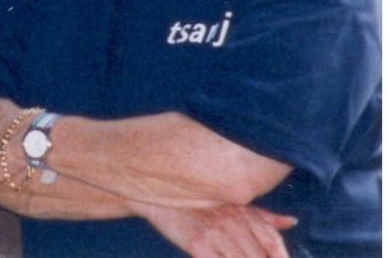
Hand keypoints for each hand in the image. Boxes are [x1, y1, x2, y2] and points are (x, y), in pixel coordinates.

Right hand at [137, 202, 296, 257]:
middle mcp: (234, 222)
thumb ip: (263, 217)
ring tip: (232, 257)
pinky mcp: (198, 245)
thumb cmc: (197, 202)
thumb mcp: (231, 204)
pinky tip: (218, 257)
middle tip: (245, 257)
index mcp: (245, 213)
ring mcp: (216, 234)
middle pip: (259, 257)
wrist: (157, 197)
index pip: (272, 242)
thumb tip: (292, 222)